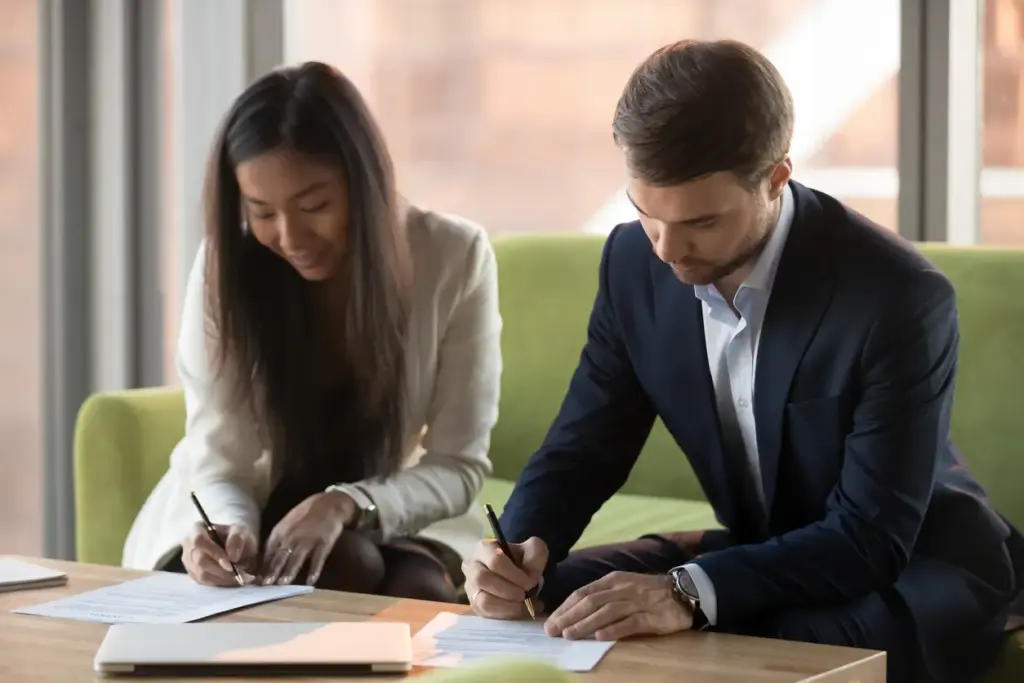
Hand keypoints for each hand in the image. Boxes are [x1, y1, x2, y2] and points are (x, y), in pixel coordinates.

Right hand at [181, 523, 257, 585]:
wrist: (235, 548)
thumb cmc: (235, 537)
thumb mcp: (241, 531)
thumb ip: (236, 540)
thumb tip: (232, 557)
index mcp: (198, 528)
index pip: (200, 541)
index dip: (214, 554)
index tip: (231, 564)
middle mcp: (188, 544)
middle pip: (200, 561)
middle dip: (222, 570)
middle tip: (242, 574)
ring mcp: (188, 561)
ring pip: (201, 574)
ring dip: (223, 578)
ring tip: (241, 578)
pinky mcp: (192, 574)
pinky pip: (204, 583)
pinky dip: (220, 583)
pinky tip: (233, 580)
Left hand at [261, 490, 356, 585]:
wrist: (329, 503)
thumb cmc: (306, 514)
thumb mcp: (287, 523)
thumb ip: (277, 539)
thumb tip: (265, 559)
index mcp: (281, 531)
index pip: (269, 552)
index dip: (263, 566)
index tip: (258, 580)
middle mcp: (292, 536)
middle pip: (281, 556)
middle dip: (273, 571)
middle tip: (266, 586)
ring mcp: (308, 539)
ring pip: (297, 558)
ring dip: (289, 572)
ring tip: (283, 585)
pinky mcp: (324, 542)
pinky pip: (318, 558)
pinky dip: (314, 570)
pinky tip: (311, 581)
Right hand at [463, 536, 547, 618]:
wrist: (517, 573)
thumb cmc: (523, 559)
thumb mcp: (534, 550)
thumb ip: (535, 556)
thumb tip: (530, 578)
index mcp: (485, 548)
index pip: (495, 561)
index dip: (514, 575)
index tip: (530, 583)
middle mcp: (471, 566)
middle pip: (483, 579)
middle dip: (509, 591)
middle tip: (525, 595)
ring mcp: (470, 587)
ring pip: (483, 600)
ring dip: (507, 606)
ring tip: (524, 606)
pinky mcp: (474, 604)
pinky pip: (485, 613)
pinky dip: (505, 614)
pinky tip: (519, 611)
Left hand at [544, 571, 692, 640]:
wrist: (683, 592)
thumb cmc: (646, 592)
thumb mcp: (621, 588)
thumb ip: (600, 597)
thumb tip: (572, 612)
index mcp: (612, 580)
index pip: (583, 593)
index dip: (565, 607)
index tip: (551, 620)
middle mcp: (622, 589)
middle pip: (591, 602)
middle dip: (569, 616)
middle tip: (553, 630)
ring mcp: (637, 602)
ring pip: (607, 612)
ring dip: (586, 624)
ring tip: (570, 635)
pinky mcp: (652, 617)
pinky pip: (630, 623)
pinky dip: (614, 629)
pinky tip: (600, 637)